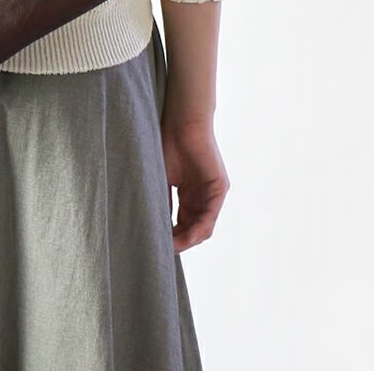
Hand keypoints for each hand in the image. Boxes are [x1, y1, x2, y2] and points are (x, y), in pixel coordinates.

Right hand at [159, 115, 229, 253]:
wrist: (182, 122)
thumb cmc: (168, 143)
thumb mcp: (162, 178)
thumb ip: (162, 200)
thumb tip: (154, 225)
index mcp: (189, 194)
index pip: (183, 223)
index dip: (171, 236)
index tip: (156, 245)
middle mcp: (203, 196)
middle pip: (194, 228)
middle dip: (179, 242)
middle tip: (163, 250)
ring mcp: (213, 193)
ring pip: (203, 226)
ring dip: (188, 239)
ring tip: (172, 247)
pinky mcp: (220, 188)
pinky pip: (210, 215)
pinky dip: (198, 228)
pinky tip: (186, 235)